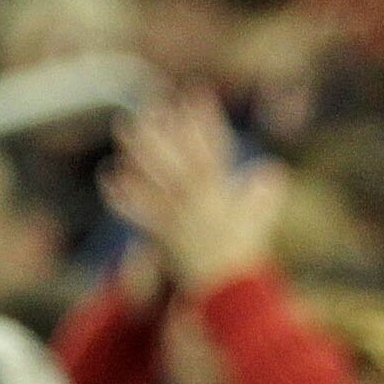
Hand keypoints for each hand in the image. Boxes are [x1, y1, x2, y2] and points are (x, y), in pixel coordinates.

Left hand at [106, 88, 284, 293]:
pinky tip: (109, 177)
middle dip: (166, 130)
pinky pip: (141, 212)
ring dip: (140, 151)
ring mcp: (181, 217)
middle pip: (181, 157)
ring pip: (158, 177)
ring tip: (124, 126)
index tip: (196, 92)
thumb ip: (262, 196)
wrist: (232, 292)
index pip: (214, 148)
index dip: (205, 119)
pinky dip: (124, 195)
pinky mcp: (165, 235)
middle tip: (149, 104)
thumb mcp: (257, 222)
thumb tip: (275, 170)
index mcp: (223, 194)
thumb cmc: (244, 257)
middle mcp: (201, 202)